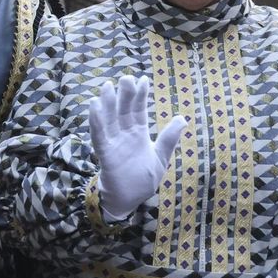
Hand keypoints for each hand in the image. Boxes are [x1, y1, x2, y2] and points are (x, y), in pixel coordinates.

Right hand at [89, 74, 186, 221]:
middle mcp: (125, 135)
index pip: (139, 110)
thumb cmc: (142, 179)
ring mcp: (114, 143)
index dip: (140, 95)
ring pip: (110, 120)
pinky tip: (94, 108)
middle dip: (125, 94)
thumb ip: (169, 138)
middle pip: (124, 111)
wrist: (128, 200)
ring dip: (108, 104)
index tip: (143, 79)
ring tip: (107, 86)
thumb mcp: (160, 157)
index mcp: (139, 134)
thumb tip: (183, 119)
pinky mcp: (105, 154)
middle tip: (126, 77)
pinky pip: (99, 136)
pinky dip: (96, 122)